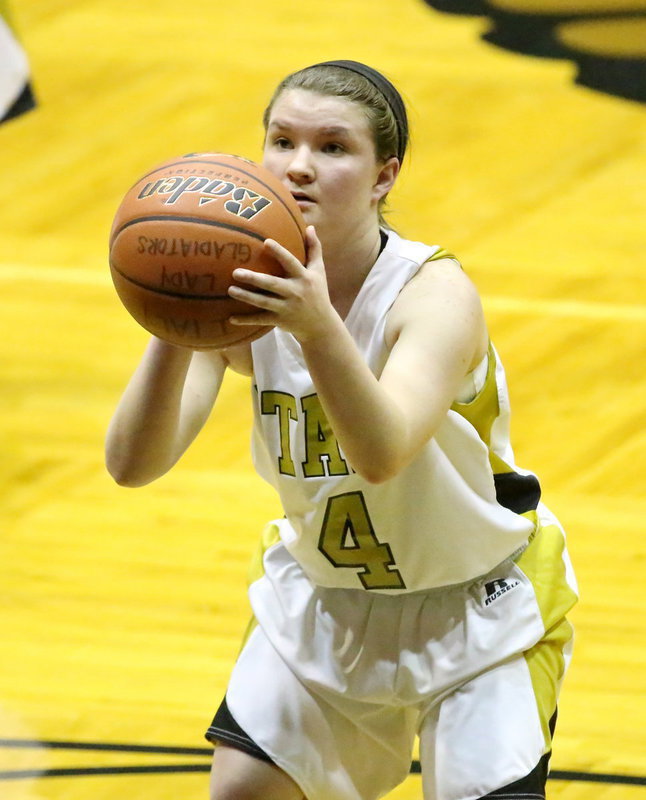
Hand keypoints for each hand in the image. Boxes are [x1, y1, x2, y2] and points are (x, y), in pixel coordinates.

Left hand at [227, 226, 336, 341]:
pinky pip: (261, 320)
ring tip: (230, 289)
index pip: (291, 263)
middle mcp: (295, 292)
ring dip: (246, 297)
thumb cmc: (317, 292)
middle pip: (272, 284)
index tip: (266, 242)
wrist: (320, 325)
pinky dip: (246, 320)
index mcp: (304, 278)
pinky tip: (231, 318)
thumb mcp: (319, 271)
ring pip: (263, 302)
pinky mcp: (279, 320)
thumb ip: (314, 249)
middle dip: (254, 279)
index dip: (279, 252)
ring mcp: (286, 308)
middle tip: (236, 272)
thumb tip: (310, 227)